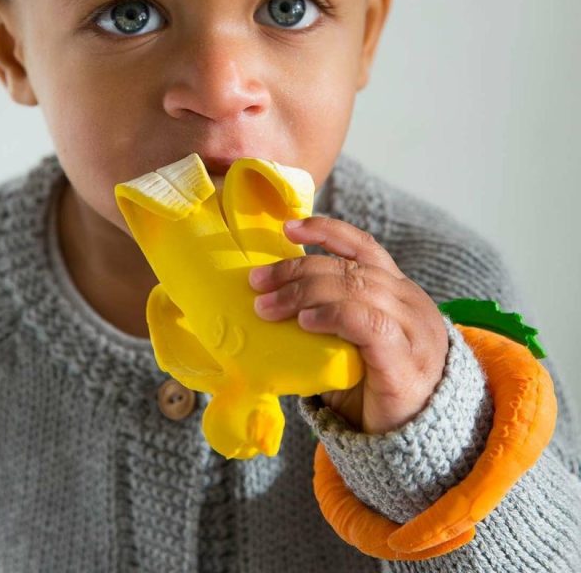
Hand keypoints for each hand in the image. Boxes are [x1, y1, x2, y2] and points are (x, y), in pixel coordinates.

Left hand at [248, 216, 448, 433]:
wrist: (409, 442)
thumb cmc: (371, 387)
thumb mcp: (346, 342)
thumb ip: (325, 316)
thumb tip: (267, 300)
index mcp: (395, 290)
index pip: (363, 246)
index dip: (325, 231)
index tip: (288, 228)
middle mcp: (408, 301)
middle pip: (348, 268)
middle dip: (296, 270)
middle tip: (257, 283)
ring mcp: (412, 329)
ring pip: (355, 289)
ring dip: (303, 292)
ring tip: (269, 307)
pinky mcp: (406, 360)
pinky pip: (367, 322)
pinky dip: (332, 315)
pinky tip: (305, 322)